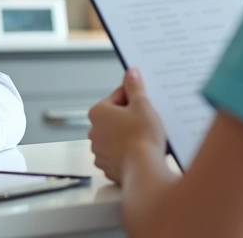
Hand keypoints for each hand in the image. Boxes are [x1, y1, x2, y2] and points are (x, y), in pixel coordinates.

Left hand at [88, 69, 166, 184]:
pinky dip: (128, 153)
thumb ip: (135, 87)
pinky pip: (119, 155)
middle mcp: (93, 131)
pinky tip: (141, 152)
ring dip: (128, 135)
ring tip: (147, 137)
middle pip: (115, 117)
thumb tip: (130, 73)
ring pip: (116, 137)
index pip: (118, 96)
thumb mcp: (142, 105)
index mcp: (98, 112)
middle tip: (148, 120)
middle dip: (130, 117)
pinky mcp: (107, 167)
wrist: (144, 169)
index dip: (135, 97)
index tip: (146, 101)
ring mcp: (99, 151)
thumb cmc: (142, 135)